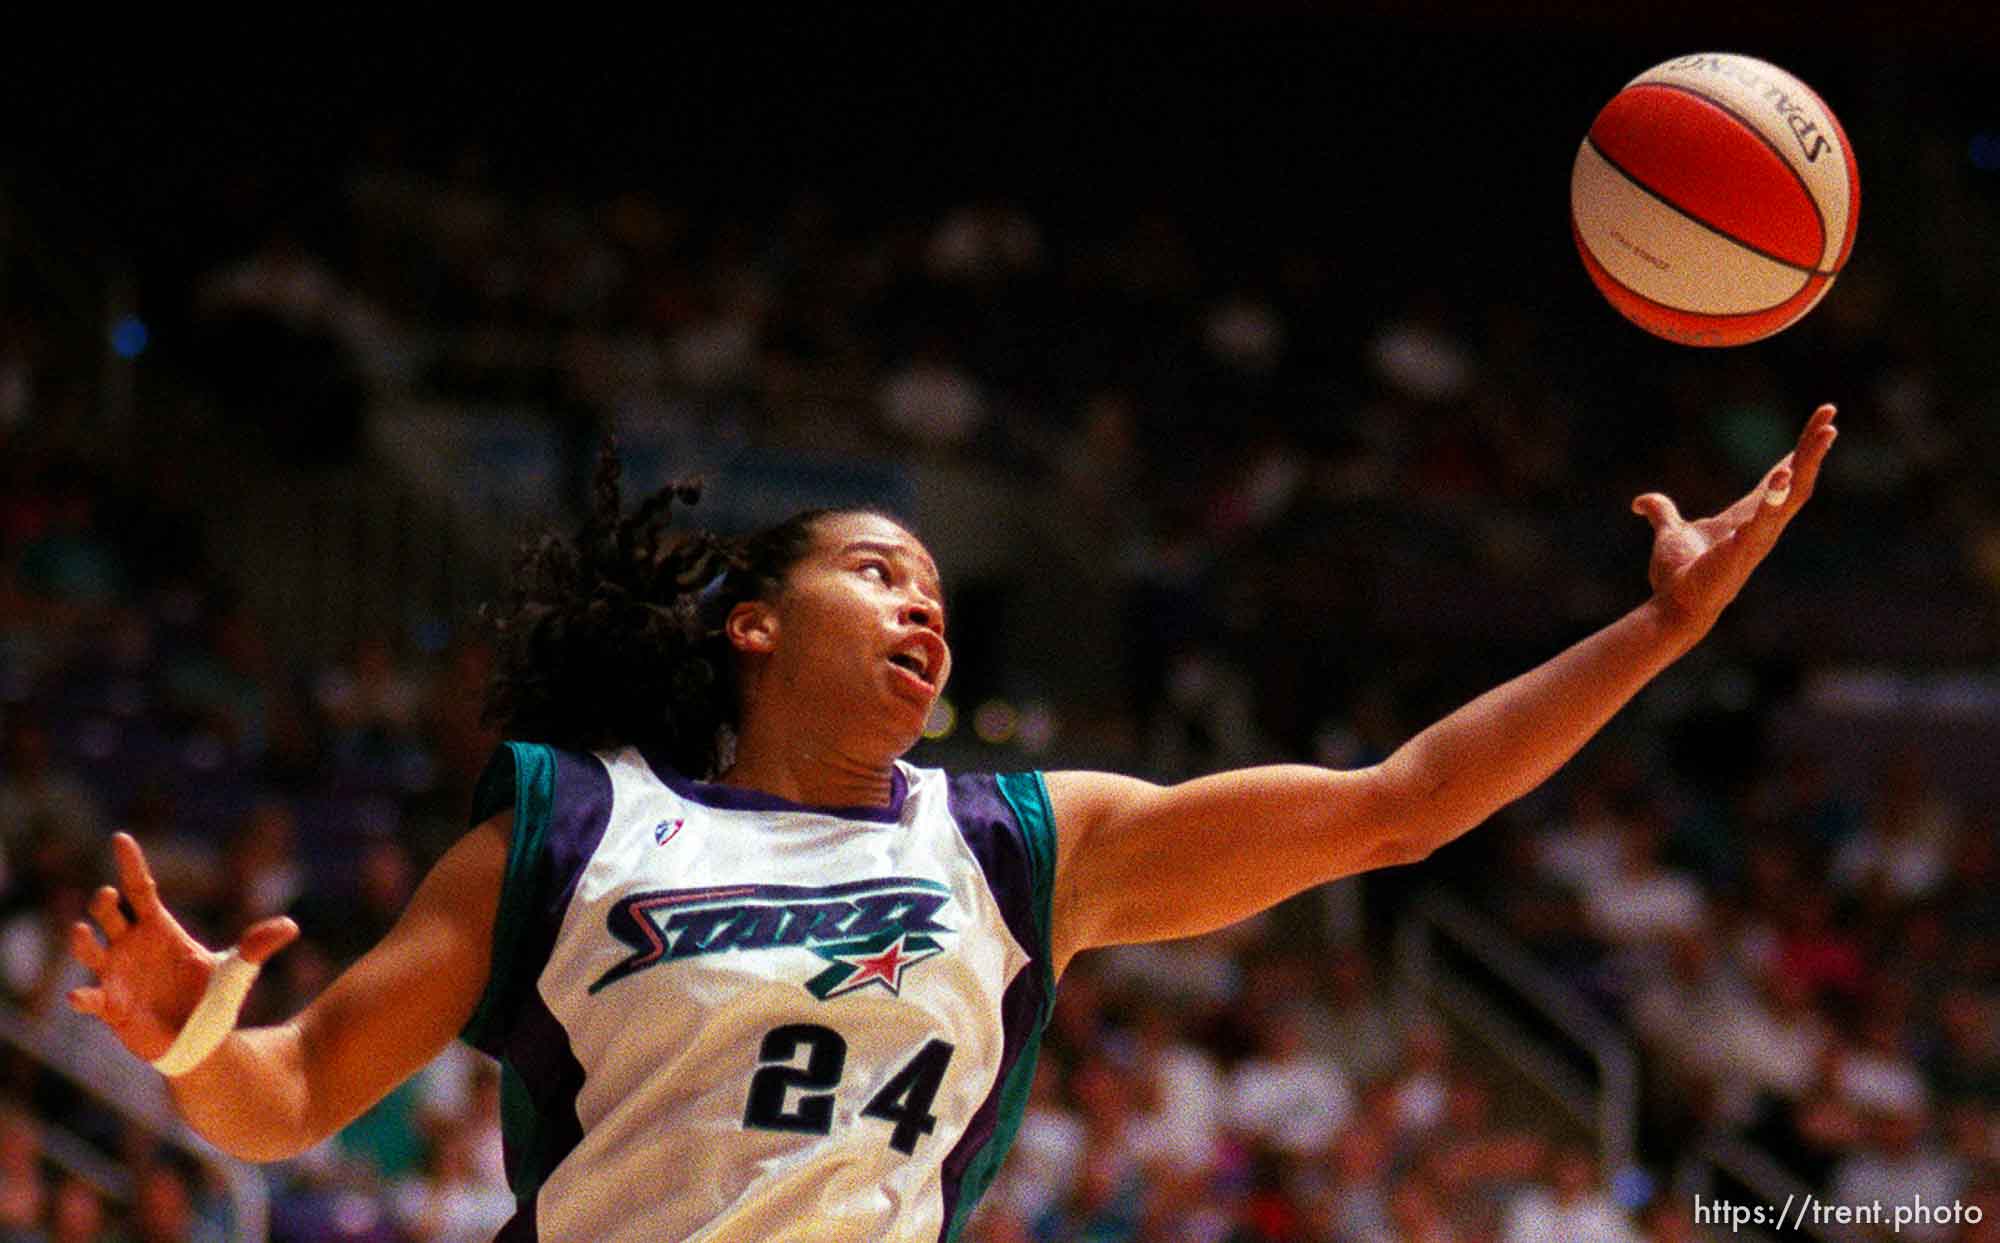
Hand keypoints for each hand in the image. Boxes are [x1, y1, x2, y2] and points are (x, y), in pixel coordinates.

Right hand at [67, 833, 297, 1062]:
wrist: (202, 1040)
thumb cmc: (212, 998)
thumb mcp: (238, 969)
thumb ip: (258, 945)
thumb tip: (292, 926)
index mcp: (158, 928)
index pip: (140, 888)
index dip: (130, 863)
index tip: (120, 838)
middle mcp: (131, 945)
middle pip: (110, 913)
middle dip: (104, 902)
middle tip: (110, 895)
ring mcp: (117, 974)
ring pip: (89, 949)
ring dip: (80, 940)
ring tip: (81, 930)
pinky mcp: (111, 1006)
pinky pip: (90, 999)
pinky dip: (82, 996)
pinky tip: (78, 996)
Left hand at [1632, 403, 1837, 636]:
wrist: (1674, 606)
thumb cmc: (1679, 576)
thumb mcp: (1670, 533)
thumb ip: (1661, 513)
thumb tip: (1640, 502)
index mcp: (1749, 517)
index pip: (1782, 477)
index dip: (1799, 452)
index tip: (1819, 425)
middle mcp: (1763, 525)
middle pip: (1798, 478)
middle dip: (1814, 446)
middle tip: (1829, 413)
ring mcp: (1758, 537)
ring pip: (1795, 492)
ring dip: (1810, 460)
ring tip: (1826, 430)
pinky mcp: (1744, 549)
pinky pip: (1765, 519)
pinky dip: (1774, 496)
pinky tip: (1784, 471)